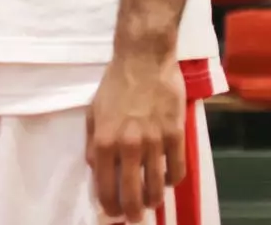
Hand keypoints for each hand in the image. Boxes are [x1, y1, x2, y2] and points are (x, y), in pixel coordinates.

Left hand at [87, 50, 185, 220]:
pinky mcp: (176, 136)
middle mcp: (129, 145)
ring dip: (154, 199)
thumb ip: (94, 142)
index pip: (105, 184)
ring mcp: (155, 142)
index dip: (109, 204)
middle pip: (133, 192)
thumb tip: (97, 169)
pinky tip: (168, 181)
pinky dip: (173, 181)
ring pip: (157, 185)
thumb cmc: (115, 84)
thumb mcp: (93, 112)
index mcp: (104, 139)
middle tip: (134, 217)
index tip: (112, 213)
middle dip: (133, 211)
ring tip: (151, 203)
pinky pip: (177, 169)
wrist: (143, 60)